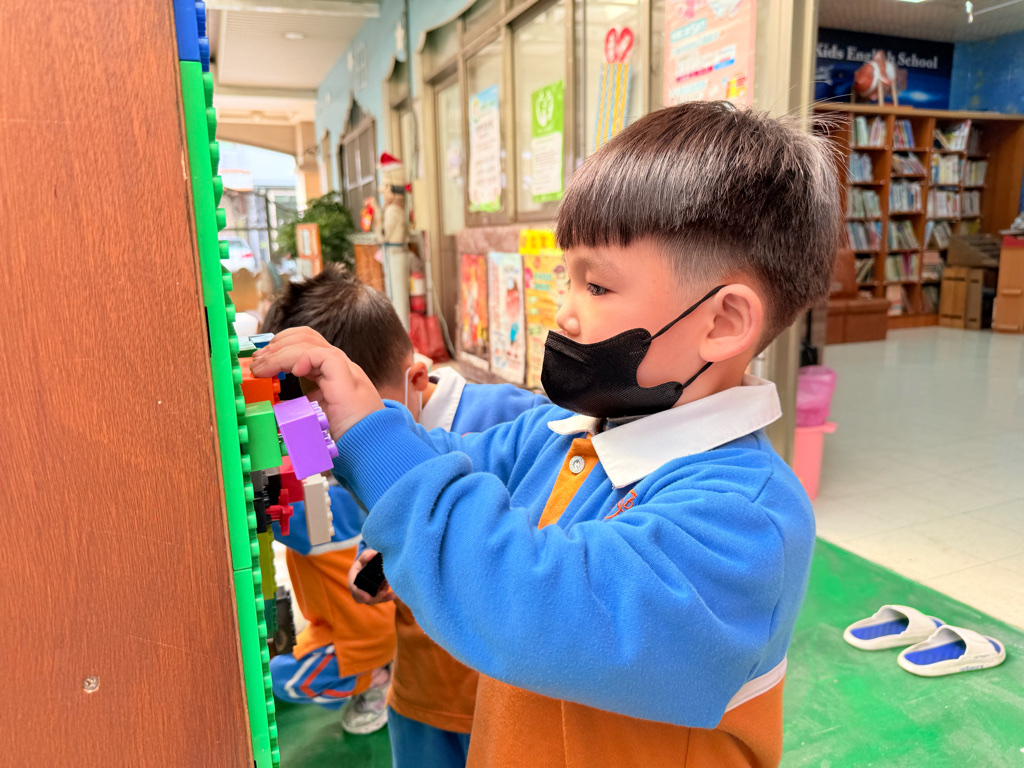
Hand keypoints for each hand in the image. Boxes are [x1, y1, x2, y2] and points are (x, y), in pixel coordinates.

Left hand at [249, 327, 383, 439]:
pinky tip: (292, 371)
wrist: (373, 446)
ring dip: (280, 352)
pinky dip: (301, 358)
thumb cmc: (348, 436)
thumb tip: (275, 406)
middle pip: (304, 335)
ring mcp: (343, 369)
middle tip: (258, 362)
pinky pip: (322, 355)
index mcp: (330, 373)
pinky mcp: (346, 377)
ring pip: (309, 340)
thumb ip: (300, 404)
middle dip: (276, 344)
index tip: (261, 363)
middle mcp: (337, 366)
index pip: (304, 344)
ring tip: (264, 367)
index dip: (280, 348)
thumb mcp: (316, 415)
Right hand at [349, 549, 395, 604]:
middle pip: (363, 598)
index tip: (367, 597)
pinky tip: (394, 594)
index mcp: (353, 577)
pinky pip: (380, 599)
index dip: (359, 594)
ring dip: (382, 595)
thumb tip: (372, 555)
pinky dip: (388, 597)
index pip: (353, 588)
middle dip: (375, 596)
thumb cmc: (366, 559)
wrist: (369, 563)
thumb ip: (367, 555)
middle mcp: (358, 588)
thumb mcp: (365, 555)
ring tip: (388, 584)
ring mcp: (366, 593)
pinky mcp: (374, 595)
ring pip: (373, 600)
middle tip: (384, 589)